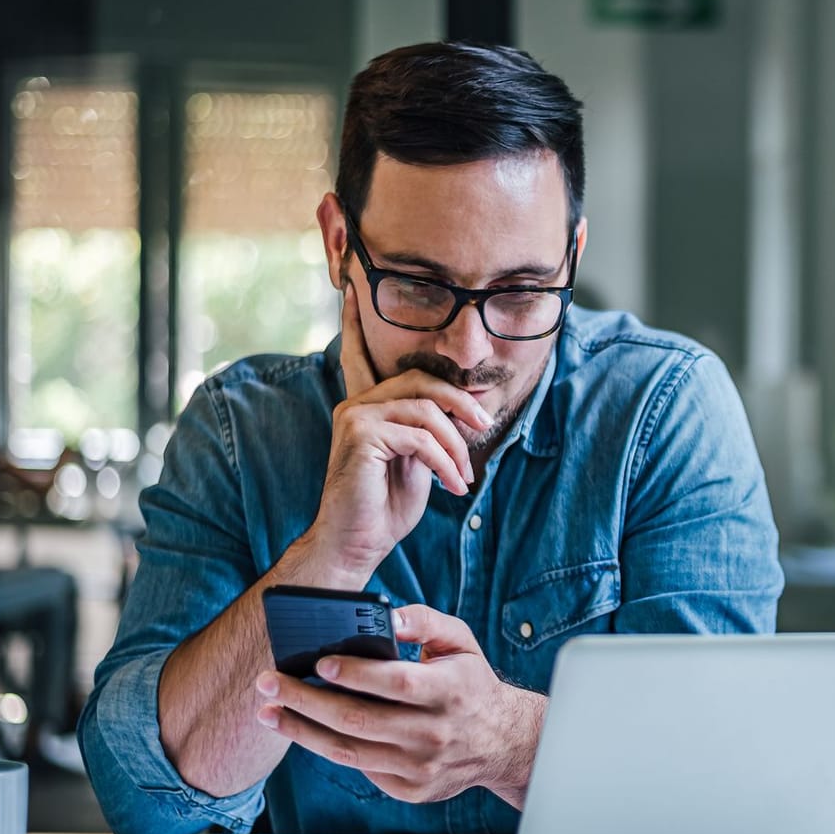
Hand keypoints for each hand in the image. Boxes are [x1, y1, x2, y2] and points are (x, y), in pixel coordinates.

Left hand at [253, 604, 545, 806]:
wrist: (501, 742)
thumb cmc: (471, 685)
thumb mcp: (460, 642)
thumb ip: (425, 621)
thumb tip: (387, 617)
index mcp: (451, 692)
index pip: (397, 683)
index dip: (355, 674)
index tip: (319, 663)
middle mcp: (436, 733)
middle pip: (360, 719)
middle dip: (306, 700)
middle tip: (270, 683)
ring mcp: (422, 766)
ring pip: (349, 750)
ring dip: (302, 730)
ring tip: (270, 711)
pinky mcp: (410, 788)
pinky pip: (360, 768)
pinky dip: (328, 748)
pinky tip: (305, 730)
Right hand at [307, 285, 494, 576]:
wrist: (357, 543)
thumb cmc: (387, 506)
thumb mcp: (417, 461)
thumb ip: (428, 430)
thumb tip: (464, 407)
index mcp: (366, 406)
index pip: (361, 357)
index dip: (355, 325)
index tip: (352, 290)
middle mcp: (356, 404)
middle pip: (421, 380)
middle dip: (460, 402)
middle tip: (483, 426)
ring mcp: (355, 417)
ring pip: (426, 409)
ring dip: (455, 445)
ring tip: (462, 476)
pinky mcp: (360, 436)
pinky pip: (420, 437)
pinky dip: (444, 462)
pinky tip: (452, 486)